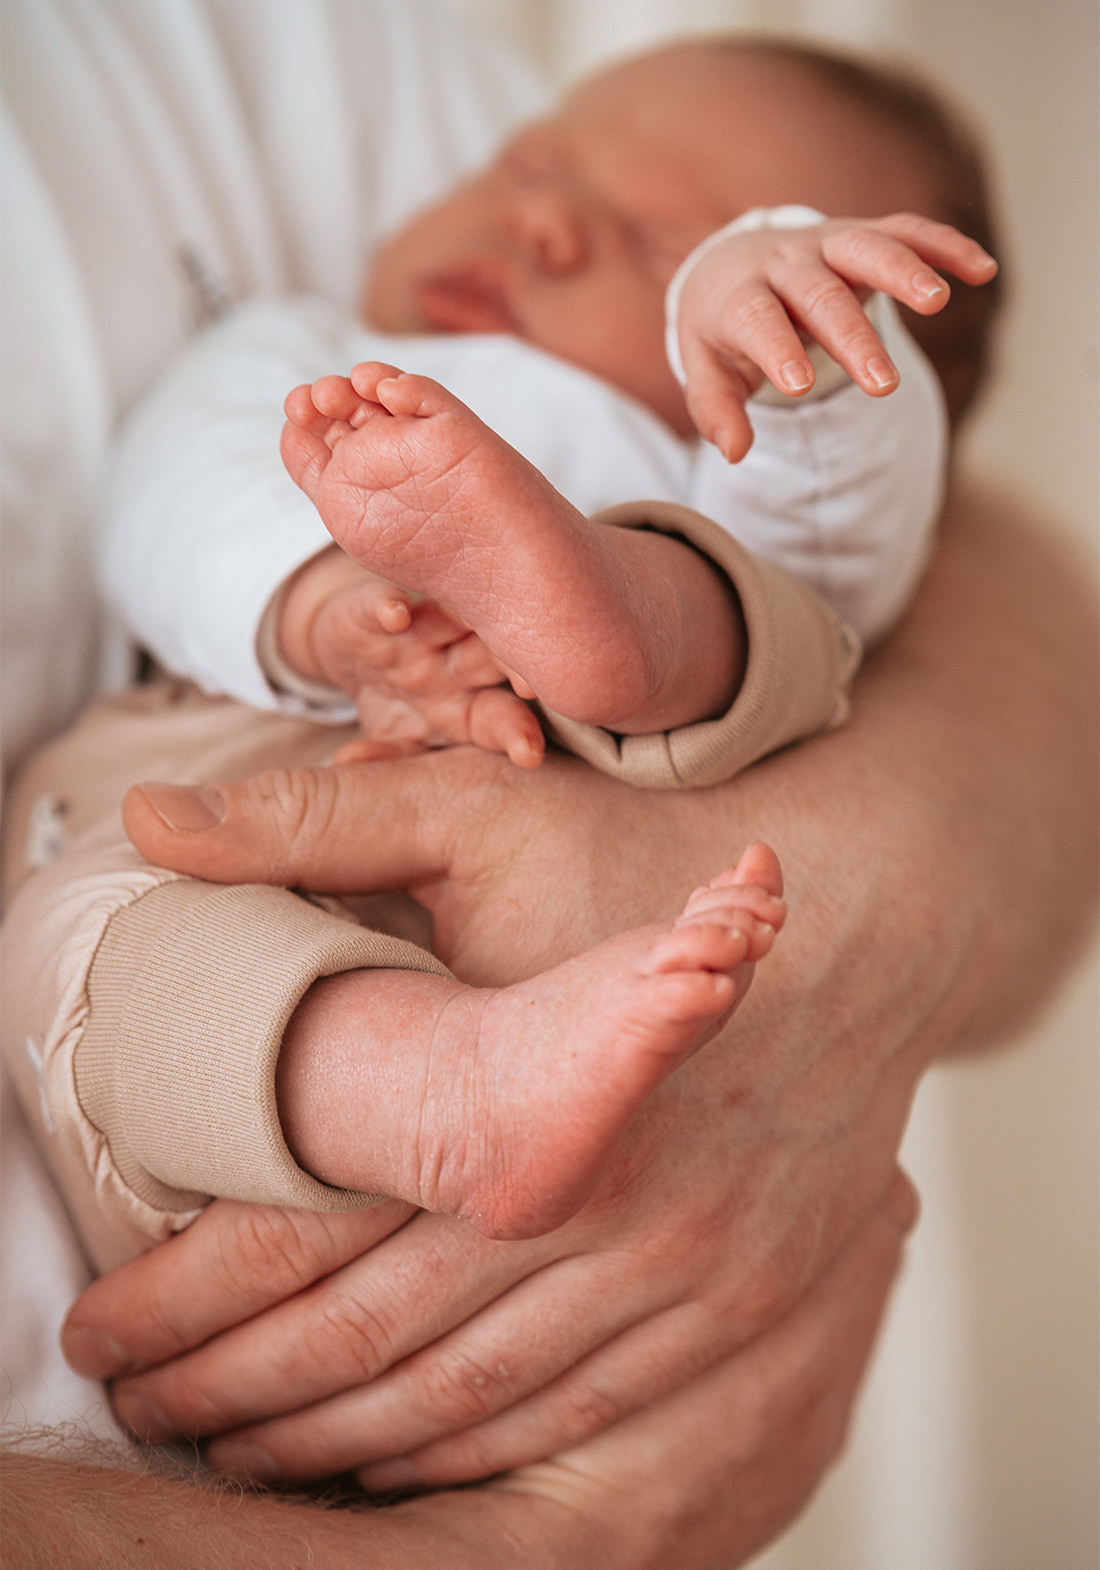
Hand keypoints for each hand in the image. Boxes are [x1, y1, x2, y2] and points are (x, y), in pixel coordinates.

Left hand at [69, 485, 1096, 1488]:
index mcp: (520, 1099)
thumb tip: (149, 825)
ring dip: (344, 1444)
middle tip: (149, 1410)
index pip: (311, 1242)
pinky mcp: (746, 1303)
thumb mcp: (482, 819)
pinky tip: (397, 1457)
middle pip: (382, 1347)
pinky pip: (584, 1419)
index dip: (189, 1301)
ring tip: (240, 1450)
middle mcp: (610, 1215)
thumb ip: (312, 828)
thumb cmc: (647, 866)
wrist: (868, 924)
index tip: (102, 1332)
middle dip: (243, 1395)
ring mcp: (691, 1275)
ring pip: (475, 1405)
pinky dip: (475, 1452)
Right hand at [276, 542, 543, 765]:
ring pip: (450, 620)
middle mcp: (455, 665)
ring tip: (476, 624)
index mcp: (468, 706)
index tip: (529, 753)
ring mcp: (419, 633)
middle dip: (516, 669)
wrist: (350, 658)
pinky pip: (382, 604)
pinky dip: (387, 607)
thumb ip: (391, 762)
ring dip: (463, 620)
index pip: (498, 720)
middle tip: (531, 683)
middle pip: (495, 662)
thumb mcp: (395, 745)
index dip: (515, 734)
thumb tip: (355, 768)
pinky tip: (395, 612)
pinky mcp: (375, 610)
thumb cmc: (392, 708)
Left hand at [673, 212, 997, 458]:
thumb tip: (735, 452)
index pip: (757, 318)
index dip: (777, 346)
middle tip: (882, 383)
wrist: (730, 263)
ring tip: (937, 302)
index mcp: (739, 296)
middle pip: (819, 293)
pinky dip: (944, 246)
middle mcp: (784, 263)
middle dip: (851, 335)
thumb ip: (716, 409)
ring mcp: (826, 244)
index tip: (800, 382)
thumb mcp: (708, 369)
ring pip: (867, 248)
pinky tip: (981, 270)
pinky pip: (906, 232)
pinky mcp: (863, 235)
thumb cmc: (723, 331)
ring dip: (904, 270)